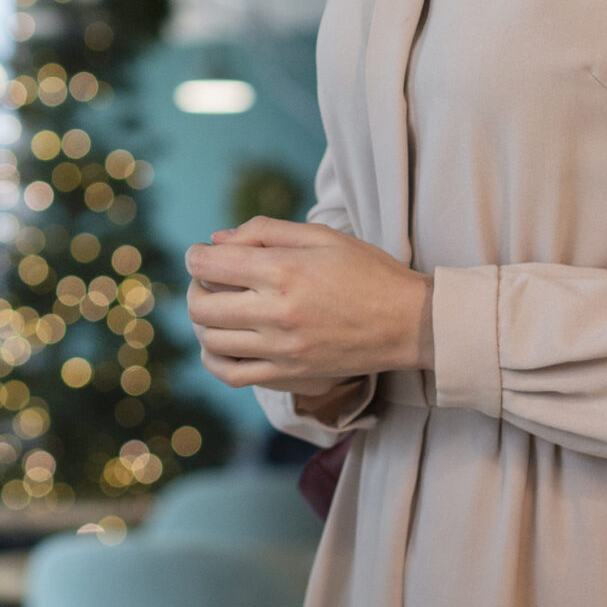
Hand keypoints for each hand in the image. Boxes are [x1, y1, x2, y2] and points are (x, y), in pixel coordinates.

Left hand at [185, 218, 433, 390]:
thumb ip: (265, 231)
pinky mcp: (290, 375)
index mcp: (284, 272)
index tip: (206, 254)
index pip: (209, 265)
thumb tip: (217, 240)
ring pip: (211, 340)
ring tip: (220, 308)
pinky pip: (231, 374)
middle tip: (211, 281)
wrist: (410, 323)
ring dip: (203, 320)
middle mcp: (277, 313)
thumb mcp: (321, 236)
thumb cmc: (368, 271)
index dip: (197, 255)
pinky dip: (214, 357)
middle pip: (200, 305)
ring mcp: (282, 349)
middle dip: (196, 287)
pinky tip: (221, 342)